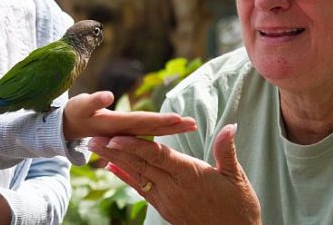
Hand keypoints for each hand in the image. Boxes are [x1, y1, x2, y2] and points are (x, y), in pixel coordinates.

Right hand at [62, 91, 196, 139]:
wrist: (70, 127)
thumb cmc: (77, 111)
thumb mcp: (82, 104)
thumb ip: (95, 100)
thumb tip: (108, 96)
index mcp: (116, 126)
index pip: (142, 123)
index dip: (160, 121)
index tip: (177, 119)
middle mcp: (124, 132)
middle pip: (153, 129)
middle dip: (173, 127)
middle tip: (193, 123)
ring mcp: (127, 134)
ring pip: (153, 132)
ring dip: (172, 128)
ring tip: (190, 125)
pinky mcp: (128, 133)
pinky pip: (148, 132)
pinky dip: (163, 129)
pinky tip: (176, 127)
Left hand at [88, 124, 260, 224]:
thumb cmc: (239, 207)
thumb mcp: (237, 177)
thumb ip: (227, 150)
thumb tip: (231, 125)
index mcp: (190, 175)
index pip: (158, 156)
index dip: (135, 145)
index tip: (116, 136)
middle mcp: (174, 188)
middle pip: (140, 164)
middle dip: (115, 150)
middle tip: (93, 137)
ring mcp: (167, 200)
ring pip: (137, 176)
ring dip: (115, 160)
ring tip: (95, 149)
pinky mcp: (164, 208)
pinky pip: (141, 189)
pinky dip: (126, 176)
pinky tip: (112, 167)